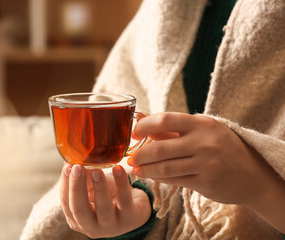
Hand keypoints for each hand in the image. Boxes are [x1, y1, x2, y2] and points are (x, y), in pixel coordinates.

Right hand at [60, 163, 150, 238]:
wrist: (135, 205)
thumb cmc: (108, 195)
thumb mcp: (92, 187)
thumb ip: (82, 177)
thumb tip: (71, 160)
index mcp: (77, 220)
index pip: (66, 203)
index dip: (65, 184)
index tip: (68, 166)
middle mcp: (92, 227)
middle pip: (79, 210)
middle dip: (77, 187)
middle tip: (77, 168)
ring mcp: (112, 226)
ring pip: (103, 209)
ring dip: (99, 187)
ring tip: (97, 171)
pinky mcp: (130, 219)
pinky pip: (124, 200)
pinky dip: (121, 183)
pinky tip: (118, 169)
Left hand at [130, 112, 280, 205]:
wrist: (252, 174)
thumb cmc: (222, 147)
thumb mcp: (201, 130)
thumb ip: (170, 126)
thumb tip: (140, 117)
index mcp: (202, 124)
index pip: (165, 119)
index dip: (144, 126)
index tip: (133, 133)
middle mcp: (204, 142)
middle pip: (160, 147)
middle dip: (140, 154)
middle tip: (130, 157)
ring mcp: (206, 163)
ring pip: (164, 167)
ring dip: (145, 169)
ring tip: (136, 169)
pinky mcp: (205, 182)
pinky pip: (174, 180)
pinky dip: (158, 177)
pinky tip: (150, 175)